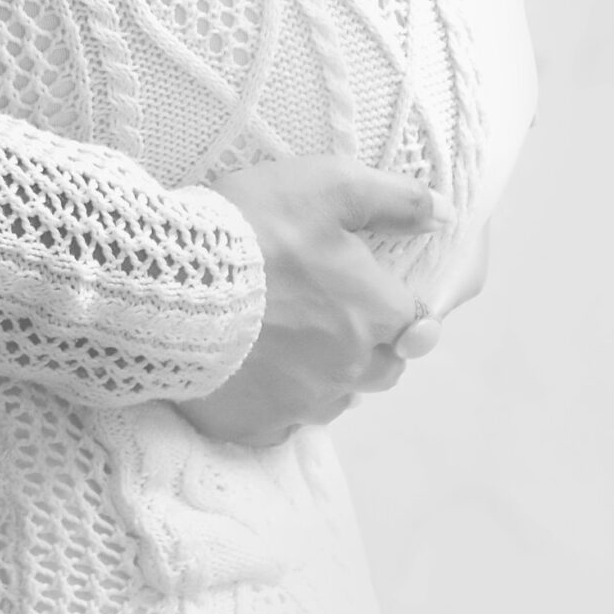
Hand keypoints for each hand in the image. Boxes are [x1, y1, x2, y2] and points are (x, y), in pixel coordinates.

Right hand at [183, 158, 453, 448]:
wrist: (170, 280)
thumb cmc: (254, 228)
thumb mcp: (327, 187)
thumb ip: (393, 199)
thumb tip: (443, 215)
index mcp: (374, 316)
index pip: (416, 324)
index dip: (396, 304)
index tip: (366, 287)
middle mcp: (350, 370)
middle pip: (382, 369)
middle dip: (367, 345)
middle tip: (324, 309)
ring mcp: (303, 405)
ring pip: (334, 398)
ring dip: (323, 373)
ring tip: (283, 336)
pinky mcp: (256, 425)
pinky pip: (282, 422)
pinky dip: (275, 400)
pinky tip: (251, 368)